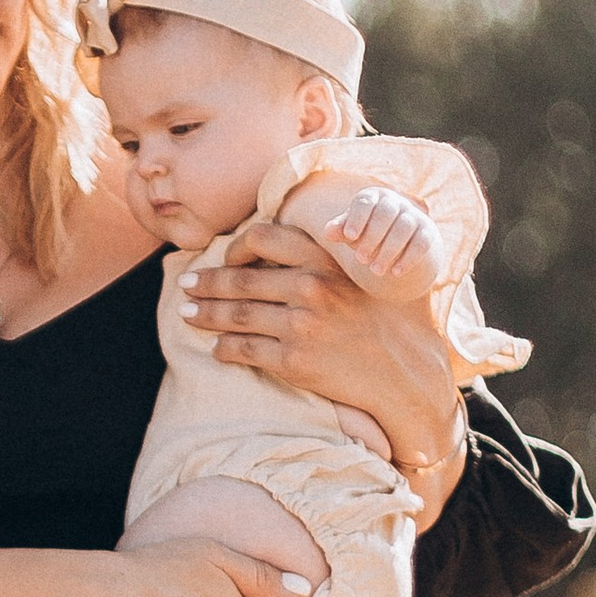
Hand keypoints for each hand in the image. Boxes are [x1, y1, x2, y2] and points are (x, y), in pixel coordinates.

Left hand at [180, 215, 466, 503]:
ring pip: (236, 315)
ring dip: (205, 315)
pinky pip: (245, 350)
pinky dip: (224, 348)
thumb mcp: (382, 271)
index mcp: (327, 259)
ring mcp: (300, 326)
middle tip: (186, 285)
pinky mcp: (294, 362)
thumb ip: (354, 246)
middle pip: (241, 279)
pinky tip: (216, 348)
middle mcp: (311, 287)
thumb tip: (349, 220)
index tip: (226, 257)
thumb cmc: (399, 321)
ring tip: (187, 314)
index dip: (237, 246)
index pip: (264, 237)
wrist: (409, 376)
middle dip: (207, 283)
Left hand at [326, 186, 440, 289]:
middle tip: (361, 260)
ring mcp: (414, 215)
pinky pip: (421, 242)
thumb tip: (328, 232)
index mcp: (373, 197)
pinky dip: (409, 258)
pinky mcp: (427, 231)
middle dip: (372, 237)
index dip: (357, 218)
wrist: (400, 242)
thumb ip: (340, 230)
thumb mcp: (352, 231)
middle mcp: (395, 201)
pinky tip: (396, 273)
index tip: (349, 236)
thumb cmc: (368, 233)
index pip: (365, 202)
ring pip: (403, 228)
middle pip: (385, 213)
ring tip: (375, 271)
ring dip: (389, 250)